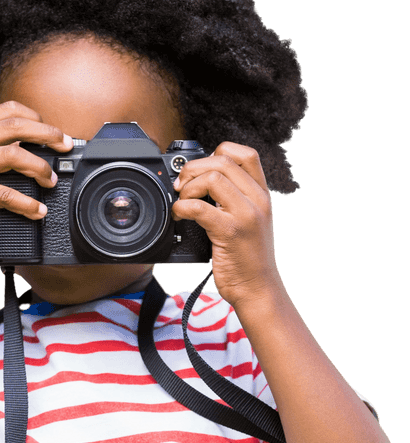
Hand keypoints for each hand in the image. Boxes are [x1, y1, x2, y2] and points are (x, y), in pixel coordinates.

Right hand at [0, 101, 73, 243]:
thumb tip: (40, 144)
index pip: (10, 110)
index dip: (38, 119)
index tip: (55, 134)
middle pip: (17, 127)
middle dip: (48, 135)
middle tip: (65, 147)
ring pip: (15, 156)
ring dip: (40, 168)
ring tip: (51, 181)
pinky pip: (7, 194)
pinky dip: (28, 203)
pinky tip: (38, 210)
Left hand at [171, 142, 282, 307]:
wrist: (258, 288)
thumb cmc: (248, 258)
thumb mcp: (250, 221)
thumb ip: (235, 199)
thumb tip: (202, 181)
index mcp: (262, 194)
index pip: (244, 154)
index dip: (217, 153)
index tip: (202, 171)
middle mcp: (258, 200)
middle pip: (223, 161)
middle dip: (193, 169)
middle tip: (182, 185)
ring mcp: (246, 215)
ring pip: (212, 178)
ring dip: (188, 187)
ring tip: (182, 202)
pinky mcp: (231, 232)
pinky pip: (199, 207)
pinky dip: (182, 207)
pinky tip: (180, 215)